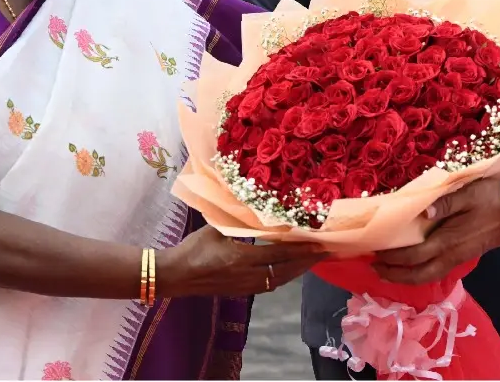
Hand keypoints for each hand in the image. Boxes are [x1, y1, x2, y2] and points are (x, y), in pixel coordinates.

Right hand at [158, 227, 327, 296]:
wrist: (174, 275)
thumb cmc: (193, 248)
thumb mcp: (216, 228)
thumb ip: (239, 221)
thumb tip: (257, 208)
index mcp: (241, 258)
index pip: (279, 254)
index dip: (301, 250)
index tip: (320, 245)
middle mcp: (246, 275)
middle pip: (285, 271)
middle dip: (306, 262)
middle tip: (325, 253)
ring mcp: (244, 287)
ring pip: (278, 281)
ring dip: (296, 271)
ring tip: (311, 261)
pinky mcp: (239, 292)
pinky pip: (268, 286)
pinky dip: (283, 277)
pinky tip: (288, 271)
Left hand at [371, 178, 499, 284]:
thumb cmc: (494, 197)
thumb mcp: (468, 193)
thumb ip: (444, 203)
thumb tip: (421, 213)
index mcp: (448, 240)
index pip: (413, 255)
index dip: (392, 258)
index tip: (374, 252)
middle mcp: (451, 254)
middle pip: (418, 274)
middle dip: (394, 275)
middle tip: (373, 268)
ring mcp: (459, 257)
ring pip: (428, 276)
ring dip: (406, 277)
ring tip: (388, 271)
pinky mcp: (465, 256)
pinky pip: (437, 271)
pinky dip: (420, 273)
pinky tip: (415, 265)